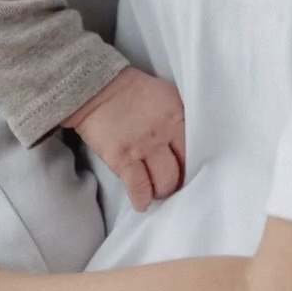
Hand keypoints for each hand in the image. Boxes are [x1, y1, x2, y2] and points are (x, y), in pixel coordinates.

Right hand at [65, 68, 185, 212]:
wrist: (97, 87)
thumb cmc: (131, 90)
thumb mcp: (164, 95)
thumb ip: (177, 118)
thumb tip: (183, 142)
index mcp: (176, 114)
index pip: (194, 148)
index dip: (190, 163)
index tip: (185, 170)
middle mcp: (164, 132)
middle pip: (179, 170)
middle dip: (175, 182)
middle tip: (169, 184)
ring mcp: (143, 147)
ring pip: (163, 183)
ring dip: (160, 191)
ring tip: (155, 191)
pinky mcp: (122, 159)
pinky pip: (138, 188)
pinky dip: (142, 199)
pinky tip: (142, 203)